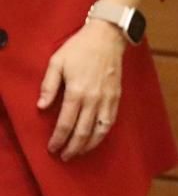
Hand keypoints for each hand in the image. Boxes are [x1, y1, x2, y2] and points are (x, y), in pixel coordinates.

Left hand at [39, 20, 127, 159]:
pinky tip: (96, 139)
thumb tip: (42, 106)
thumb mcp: (56, 62)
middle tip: (64, 157)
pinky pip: (110, 122)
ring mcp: (107, 100)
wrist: (107, 38)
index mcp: (77, 92)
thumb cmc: (79, 48)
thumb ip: (49, 86)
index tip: (52, 148)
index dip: (58, 139)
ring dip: (89, 145)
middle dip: (72, 147)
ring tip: (79, 152)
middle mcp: (94, 99)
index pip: (65, 123)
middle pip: (83, 132)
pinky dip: (102, 134)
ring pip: (99, 131)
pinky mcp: (116, 98)